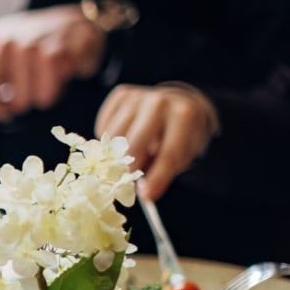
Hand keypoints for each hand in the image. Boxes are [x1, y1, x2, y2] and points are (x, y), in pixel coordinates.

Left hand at [0, 4, 106, 119]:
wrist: (80, 24)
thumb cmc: (34, 46)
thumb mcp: (1, 56)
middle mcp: (1, 40)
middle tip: (9, 107)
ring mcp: (27, 46)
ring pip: (18, 103)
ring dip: (31, 100)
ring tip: (39, 80)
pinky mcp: (53, 55)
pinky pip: (44, 98)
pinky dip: (51, 94)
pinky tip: (55, 76)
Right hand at [96, 84, 217, 199]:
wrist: (175, 103)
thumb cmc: (178, 135)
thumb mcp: (181, 154)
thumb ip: (164, 171)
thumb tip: (145, 193)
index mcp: (185, 115)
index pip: (169, 151)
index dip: (157, 176)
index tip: (147, 196)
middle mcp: (160, 100)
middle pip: (136, 141)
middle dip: (130, 165)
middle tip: (127, 179)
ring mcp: (138, 95)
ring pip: (115, 134)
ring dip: (117, 152)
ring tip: (127, 157)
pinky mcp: (121, 94)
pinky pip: (105, 125)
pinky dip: (109, 138)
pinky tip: (121, 140)